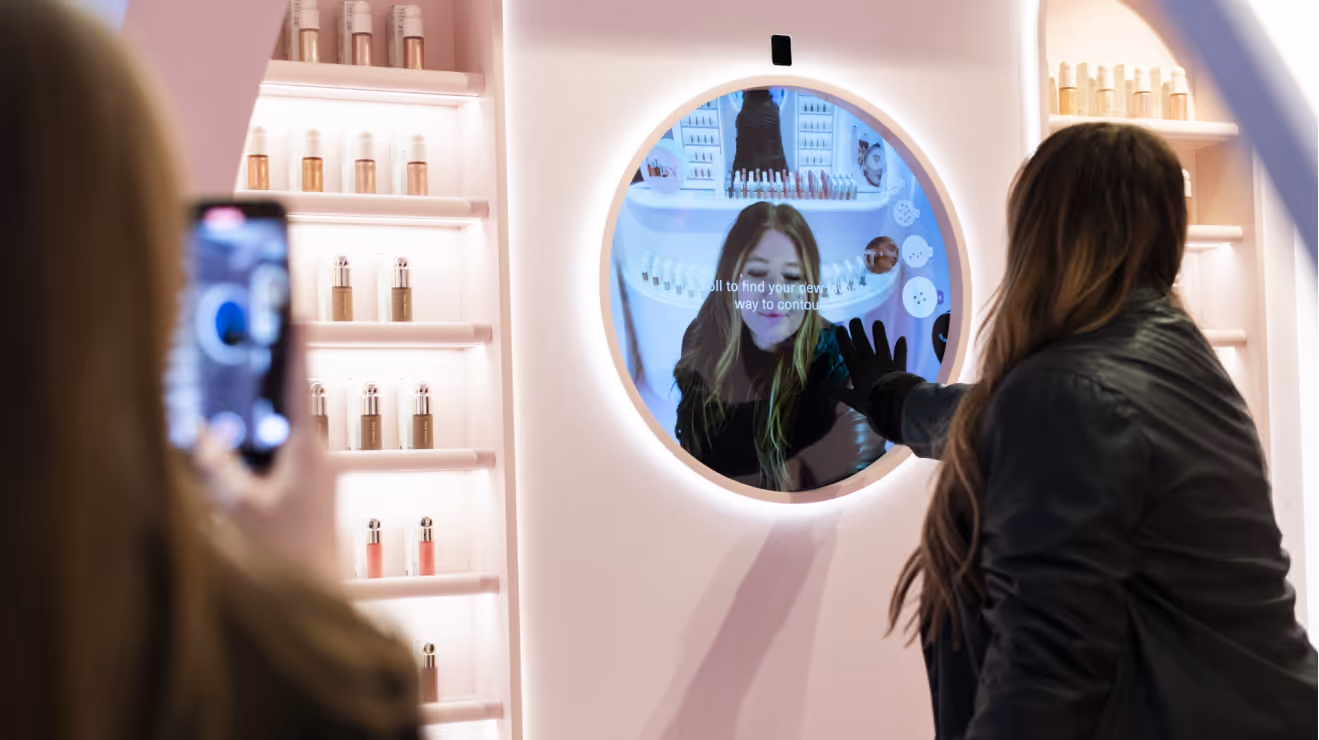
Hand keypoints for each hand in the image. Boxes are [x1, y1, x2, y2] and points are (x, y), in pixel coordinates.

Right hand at [193, 324, 338, 582]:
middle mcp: (318, 452)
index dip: (295, 343)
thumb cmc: (284, 556)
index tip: (294, 307)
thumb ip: (217, 466)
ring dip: (264, 400)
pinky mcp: (309, 484)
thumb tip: (201, 432)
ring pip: (286, 422)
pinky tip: (239, 432)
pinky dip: (263, 431)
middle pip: (292, 396)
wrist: (317, 596)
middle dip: (272, 365)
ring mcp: (316, 468)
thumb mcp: (238, 507)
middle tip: (254, 331)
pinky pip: (284, 445)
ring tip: (241, 373)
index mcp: (307, 449)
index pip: (300, 382)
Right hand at [834, 318, 907, 412]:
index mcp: (857, 367)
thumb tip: (821, 386)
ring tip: (877, 322)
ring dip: (879, 334)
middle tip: (855, 319)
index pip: (847, 349)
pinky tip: (902, 339)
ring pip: (882, 344)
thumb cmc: (870, 400)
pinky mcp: (899, 366)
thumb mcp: (850, 399)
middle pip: (863, 342)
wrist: (894, 401)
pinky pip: (900, 355)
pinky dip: (901, 347)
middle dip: (858, 331)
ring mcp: (886, 362)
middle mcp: (870, 360)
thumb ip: (837, 391)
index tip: (840, 328)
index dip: (843, 338)